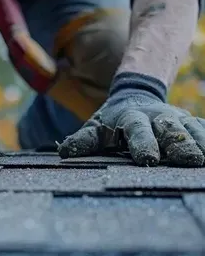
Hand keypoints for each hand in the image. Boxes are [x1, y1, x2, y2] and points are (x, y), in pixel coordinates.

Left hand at [58, 72, 204, 166]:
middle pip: (168, 129)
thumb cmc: (111, 121)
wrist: (134, 95)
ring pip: (190, 128)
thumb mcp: (96, 128)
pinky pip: (203, 128)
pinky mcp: (189, 122)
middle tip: (189, 160)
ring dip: (200, 142)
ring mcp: (175, 118)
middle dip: (179, 144)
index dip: (142, 144)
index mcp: (130, 119)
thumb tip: (64, 153)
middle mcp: (156, 118)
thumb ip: (82, 141)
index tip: (148, 160)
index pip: (136, 131)